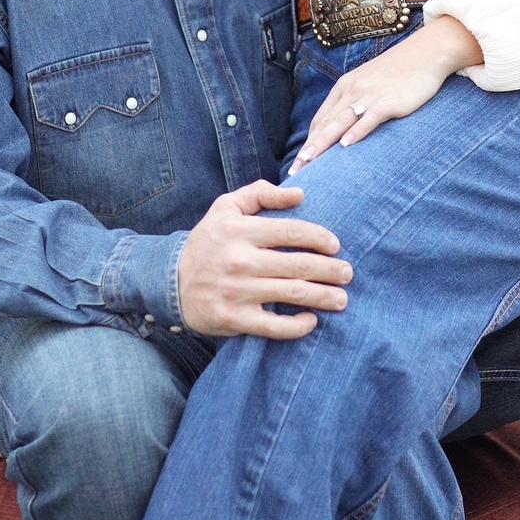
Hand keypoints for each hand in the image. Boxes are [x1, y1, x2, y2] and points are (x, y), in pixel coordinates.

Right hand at [177, 180, 352, 338]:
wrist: (171, 282)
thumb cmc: (209, 242)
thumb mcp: (225, 207)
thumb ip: (261, 194)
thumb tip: (299, 194)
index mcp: (240, 231)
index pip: (292, 232)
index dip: (320, 238)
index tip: (335, 245)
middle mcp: (240, 261)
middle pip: (299, 265)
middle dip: (331, 270)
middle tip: (348, 273)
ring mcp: (237, 292)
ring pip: (293, 294)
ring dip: (324, 297)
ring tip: (342, 299)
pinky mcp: (234, 318)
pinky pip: (274, 326)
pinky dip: (298, 325)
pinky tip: (312, 320)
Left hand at [288, 17, 478, 173]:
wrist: (425, 54)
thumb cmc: (398, 73)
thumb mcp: (369, 83)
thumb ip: (354, 102)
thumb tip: (344, 128)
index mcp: (344, 87)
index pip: (321, 119)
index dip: (309, 142)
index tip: (299, 162)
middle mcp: (352, 90)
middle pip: (325, 124)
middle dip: (309, 149)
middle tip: (296, 170)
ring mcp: (369, 95)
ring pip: (340, 123)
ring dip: (323, 144)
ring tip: (309, 162)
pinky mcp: (388, 101)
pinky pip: (368, 118)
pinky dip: (356, 132)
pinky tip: (346, 145)